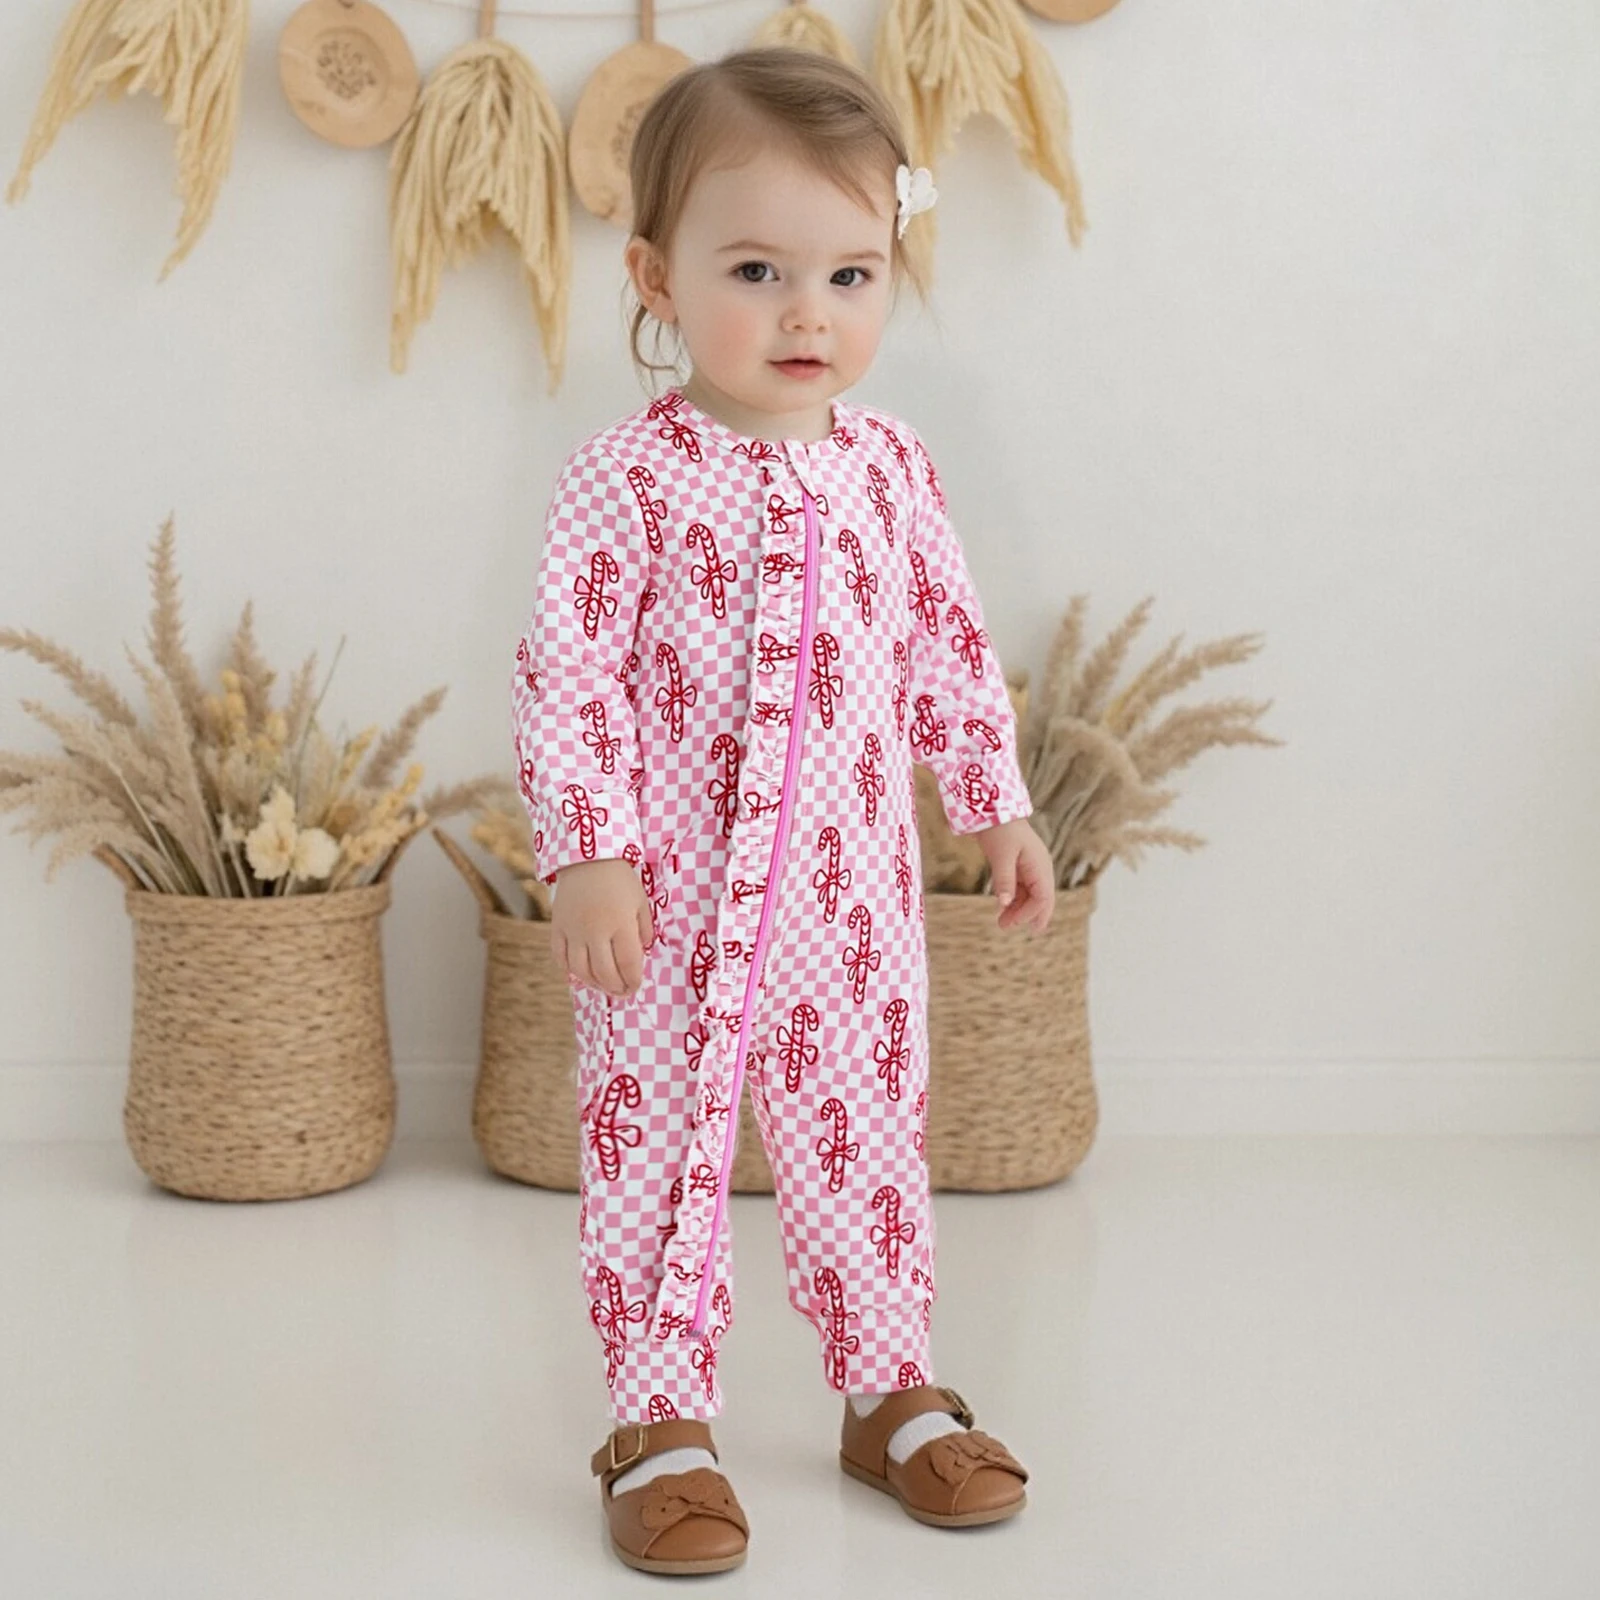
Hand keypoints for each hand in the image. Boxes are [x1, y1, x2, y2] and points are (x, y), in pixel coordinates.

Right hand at [550, 858, 655, 998]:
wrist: (587, 857)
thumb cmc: (620, 879)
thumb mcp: (641, 901)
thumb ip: (645, 929)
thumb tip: (643, 951)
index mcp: (620, 924)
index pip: (628, 963)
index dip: (633, 980)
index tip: (636, 986)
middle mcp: (595, 931)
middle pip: (604, 972)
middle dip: (616, 987)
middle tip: (622, 992)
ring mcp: (574, 931)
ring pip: (581, 970)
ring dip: (594, 983)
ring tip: (603, 986)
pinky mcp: (557, 927)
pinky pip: (560, 957)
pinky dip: (569, 971)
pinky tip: (579, 975)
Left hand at [974, 818, 1054, 932]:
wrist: (992, 808)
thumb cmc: (999, 829)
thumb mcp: (1000, 855)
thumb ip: (1004, 880)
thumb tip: (1004, 904)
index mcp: (1041, 865)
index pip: (1043, 897)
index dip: (1029, 913)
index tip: (1010, 922)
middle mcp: (1040, 868)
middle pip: (1041, 899)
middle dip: (1027, 915)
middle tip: (1008, 928)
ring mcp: (1030, 866)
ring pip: (1030, 895)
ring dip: (1018, 909)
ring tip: (1001, 922)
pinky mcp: (1019, 865)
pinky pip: (1021, 887)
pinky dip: (1013, 899)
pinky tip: (1002, 907)